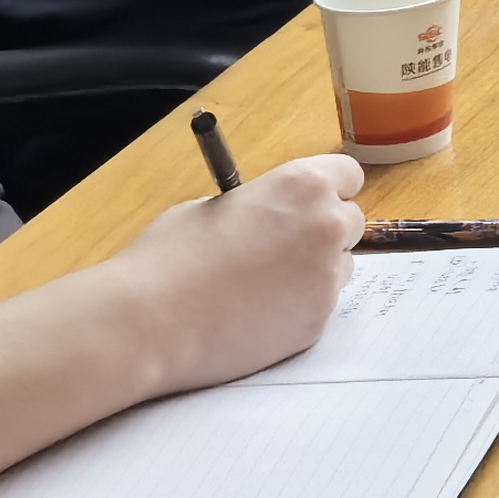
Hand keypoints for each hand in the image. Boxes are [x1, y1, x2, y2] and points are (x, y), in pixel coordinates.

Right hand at [110, 153, 364, 393]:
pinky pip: (320, 307)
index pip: (348, 176)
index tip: (311, 205)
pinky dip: (298, 310)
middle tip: (283, 251)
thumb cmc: (169, 257)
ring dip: (314, 273)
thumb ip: (259, 205)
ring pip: (340, 268)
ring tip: (261, 289)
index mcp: (302, 185)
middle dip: (323, 233)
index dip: (328, 191)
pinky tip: (255, 316)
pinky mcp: (318, 321)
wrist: (148, 321)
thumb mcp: (212, 207)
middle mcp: (326, 226)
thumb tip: (269, 214)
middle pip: (350, 223)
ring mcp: (326, 277)